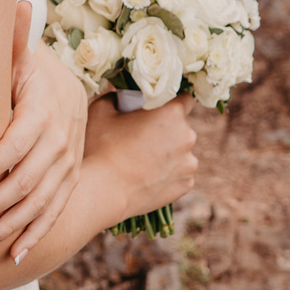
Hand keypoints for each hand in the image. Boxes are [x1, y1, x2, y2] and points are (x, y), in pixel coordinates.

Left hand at [0, 5, 91, 264]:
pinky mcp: (68, 182)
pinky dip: (35, 235)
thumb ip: (14, 40)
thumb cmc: (27, 75)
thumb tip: (20, 1)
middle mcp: (62, 140)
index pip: (18, 142)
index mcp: (46, 110)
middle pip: (28, 179)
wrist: (65, 92)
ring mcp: (69, 165)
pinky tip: (14, 257)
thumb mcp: (21, 58)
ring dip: (11, 226)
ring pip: (42, 202)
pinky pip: (56, 213)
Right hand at [84, 94, 198, 216]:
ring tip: (142, 161)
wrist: (104, 192)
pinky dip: (168, 174)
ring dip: (168, 153)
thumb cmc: (101, 148)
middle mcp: (188, 137)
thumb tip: (118, 97)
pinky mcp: (185, 185)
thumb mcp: (100, 111)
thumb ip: (114, 97)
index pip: (185, 99)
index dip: (171, 102)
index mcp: (172, 114)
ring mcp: (189, 163)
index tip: (157, 109)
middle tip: (141, 137)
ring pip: (181, 152)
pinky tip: (147, 177)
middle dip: (166, 129)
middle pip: (181, 127)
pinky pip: (180, 173)